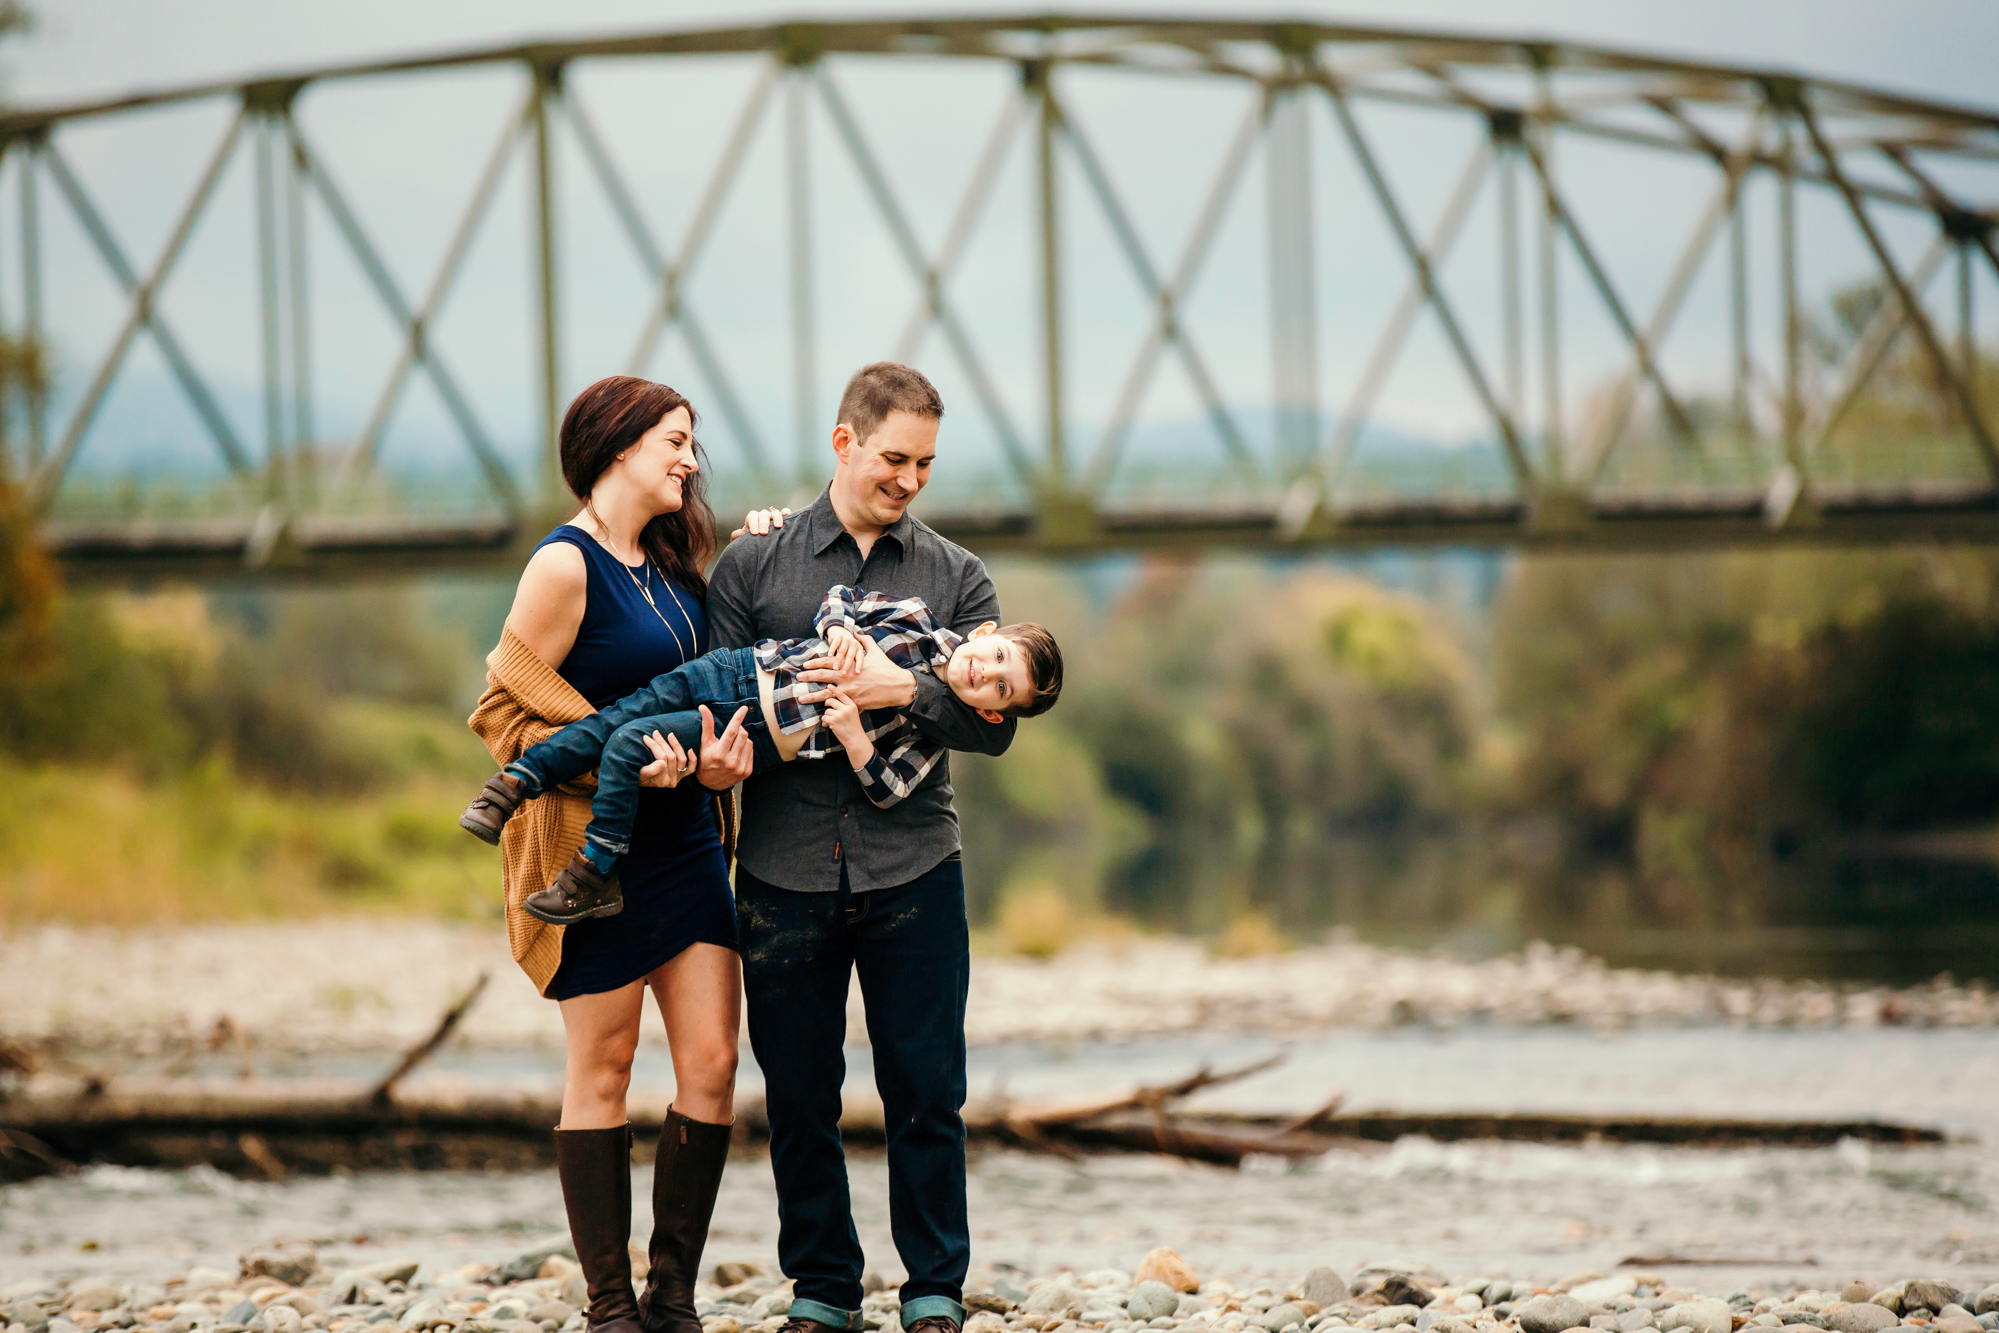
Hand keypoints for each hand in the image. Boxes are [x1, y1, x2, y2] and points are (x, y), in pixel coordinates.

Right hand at [636, 729, 693, 788]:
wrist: (641, 780)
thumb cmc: (639, 776)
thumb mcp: (641, 773)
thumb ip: (650, 770)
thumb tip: (662, 763)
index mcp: (661, 781)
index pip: (661, 759)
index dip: (654, 746)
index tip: (646, 737)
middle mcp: (672, 781)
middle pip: (671, 757)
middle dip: (662, 743)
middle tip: (655, 733)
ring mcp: (679, 777)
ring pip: (681, 759)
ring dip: (676, 745)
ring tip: (669, 735)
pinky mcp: (683, 775)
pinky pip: (691, 768)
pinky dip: (693, 759)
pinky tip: (690, 750)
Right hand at [695, 704, 754, 789]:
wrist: (711, 784)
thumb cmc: (706, 760)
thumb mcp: (705, 743)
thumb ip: (706, 725)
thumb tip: (703, 707)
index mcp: (719, 753)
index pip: (731, 731)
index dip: (738, 718)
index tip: (744, 708)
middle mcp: (730, 761)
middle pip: (743, 735)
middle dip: (739, 729)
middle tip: (733, 731)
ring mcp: (740, 768)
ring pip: (749, 742)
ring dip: (743, 739)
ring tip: (734, 743)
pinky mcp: (747, 772)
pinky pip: (751, 752)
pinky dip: (746, 748)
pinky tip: (738, 751)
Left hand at [730, 507, 791, 538]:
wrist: (761, 549)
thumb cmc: (751, 544)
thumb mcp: (742, 542)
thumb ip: (736, 537)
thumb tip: (739, 533)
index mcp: (752, 519)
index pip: (752, 517)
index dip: (753, 524)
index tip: (754, 533)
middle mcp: (763, 516)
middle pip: (763, 515)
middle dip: (763, 523)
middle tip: (763, 533)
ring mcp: (773, 517)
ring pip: (774, 512)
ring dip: (776, 518)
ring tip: (778, 526)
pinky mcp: (783, 520)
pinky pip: (785, 512)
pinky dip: (786, 512)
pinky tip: (787, 515)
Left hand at [797, 635, 915, 709]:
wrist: (897, 686)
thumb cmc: (887, 668)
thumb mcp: (875, 651)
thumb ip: (864, 641)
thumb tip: (857, 632)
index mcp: (850, 665)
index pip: (828, 662)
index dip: (815, 663)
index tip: (804, 665)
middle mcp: (847, 678)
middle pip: (823, 677)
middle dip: (808, 677)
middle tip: (797, 679)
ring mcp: (850, 692)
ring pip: (827, 695)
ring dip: (812, 697)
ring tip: (801, 699)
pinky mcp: (856, 704)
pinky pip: (840, 709)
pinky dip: (830, 714)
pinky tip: (821, 720)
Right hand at [821, 625, 865, 678]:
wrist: (840, 631)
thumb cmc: (847, 647)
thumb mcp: (853, 652)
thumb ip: (853, 661)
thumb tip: (853, 677)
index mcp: (859, 649)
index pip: (860, 658)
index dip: (859, 665)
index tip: (857, 673)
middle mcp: (854, 644)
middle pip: (850, 656)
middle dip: (847, 666)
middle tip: (843, 674)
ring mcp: (846, 639)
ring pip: (842, 652)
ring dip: (838, 661)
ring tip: (835, 669)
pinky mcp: (838, 637)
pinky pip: (835, 645)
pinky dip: (832, 650)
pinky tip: (829, 656)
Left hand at [822, 688, 865, 744]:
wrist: (855, 739)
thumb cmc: (853, 726)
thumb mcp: (853, 713)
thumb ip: (845, 706)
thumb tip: (831, 699)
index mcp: (852, 705)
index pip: (842, 695)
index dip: (834, 690)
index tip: (829, 685)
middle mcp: (846, 708)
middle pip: (831, 700)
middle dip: (827, 703)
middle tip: (827, 705)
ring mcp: (839, 714)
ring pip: (827, 710)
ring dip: (828, 715)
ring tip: (834, 721)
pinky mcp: (833, 721)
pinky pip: (824, 717)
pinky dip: (825, 721)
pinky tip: (831, 725)